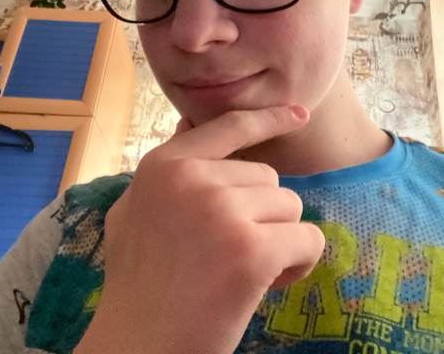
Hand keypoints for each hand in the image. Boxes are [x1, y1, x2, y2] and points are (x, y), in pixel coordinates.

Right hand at [74, 105, 324, 353]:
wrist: (135, 347)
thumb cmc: (136, 284)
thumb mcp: (135, 210)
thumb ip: (166, 171)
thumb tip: (188, 125)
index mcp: (164, 165)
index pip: (229, 126)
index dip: (269, 118)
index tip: (299, 113)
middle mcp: (193, 178)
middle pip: (267, 177)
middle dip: (260, 215)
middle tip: (230, 253)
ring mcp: (222, 211)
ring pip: (289, 206)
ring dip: (278, 239)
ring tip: (242, 271)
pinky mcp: (251, 250)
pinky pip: (308, 239)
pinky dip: (299, 263)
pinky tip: (268, 284)